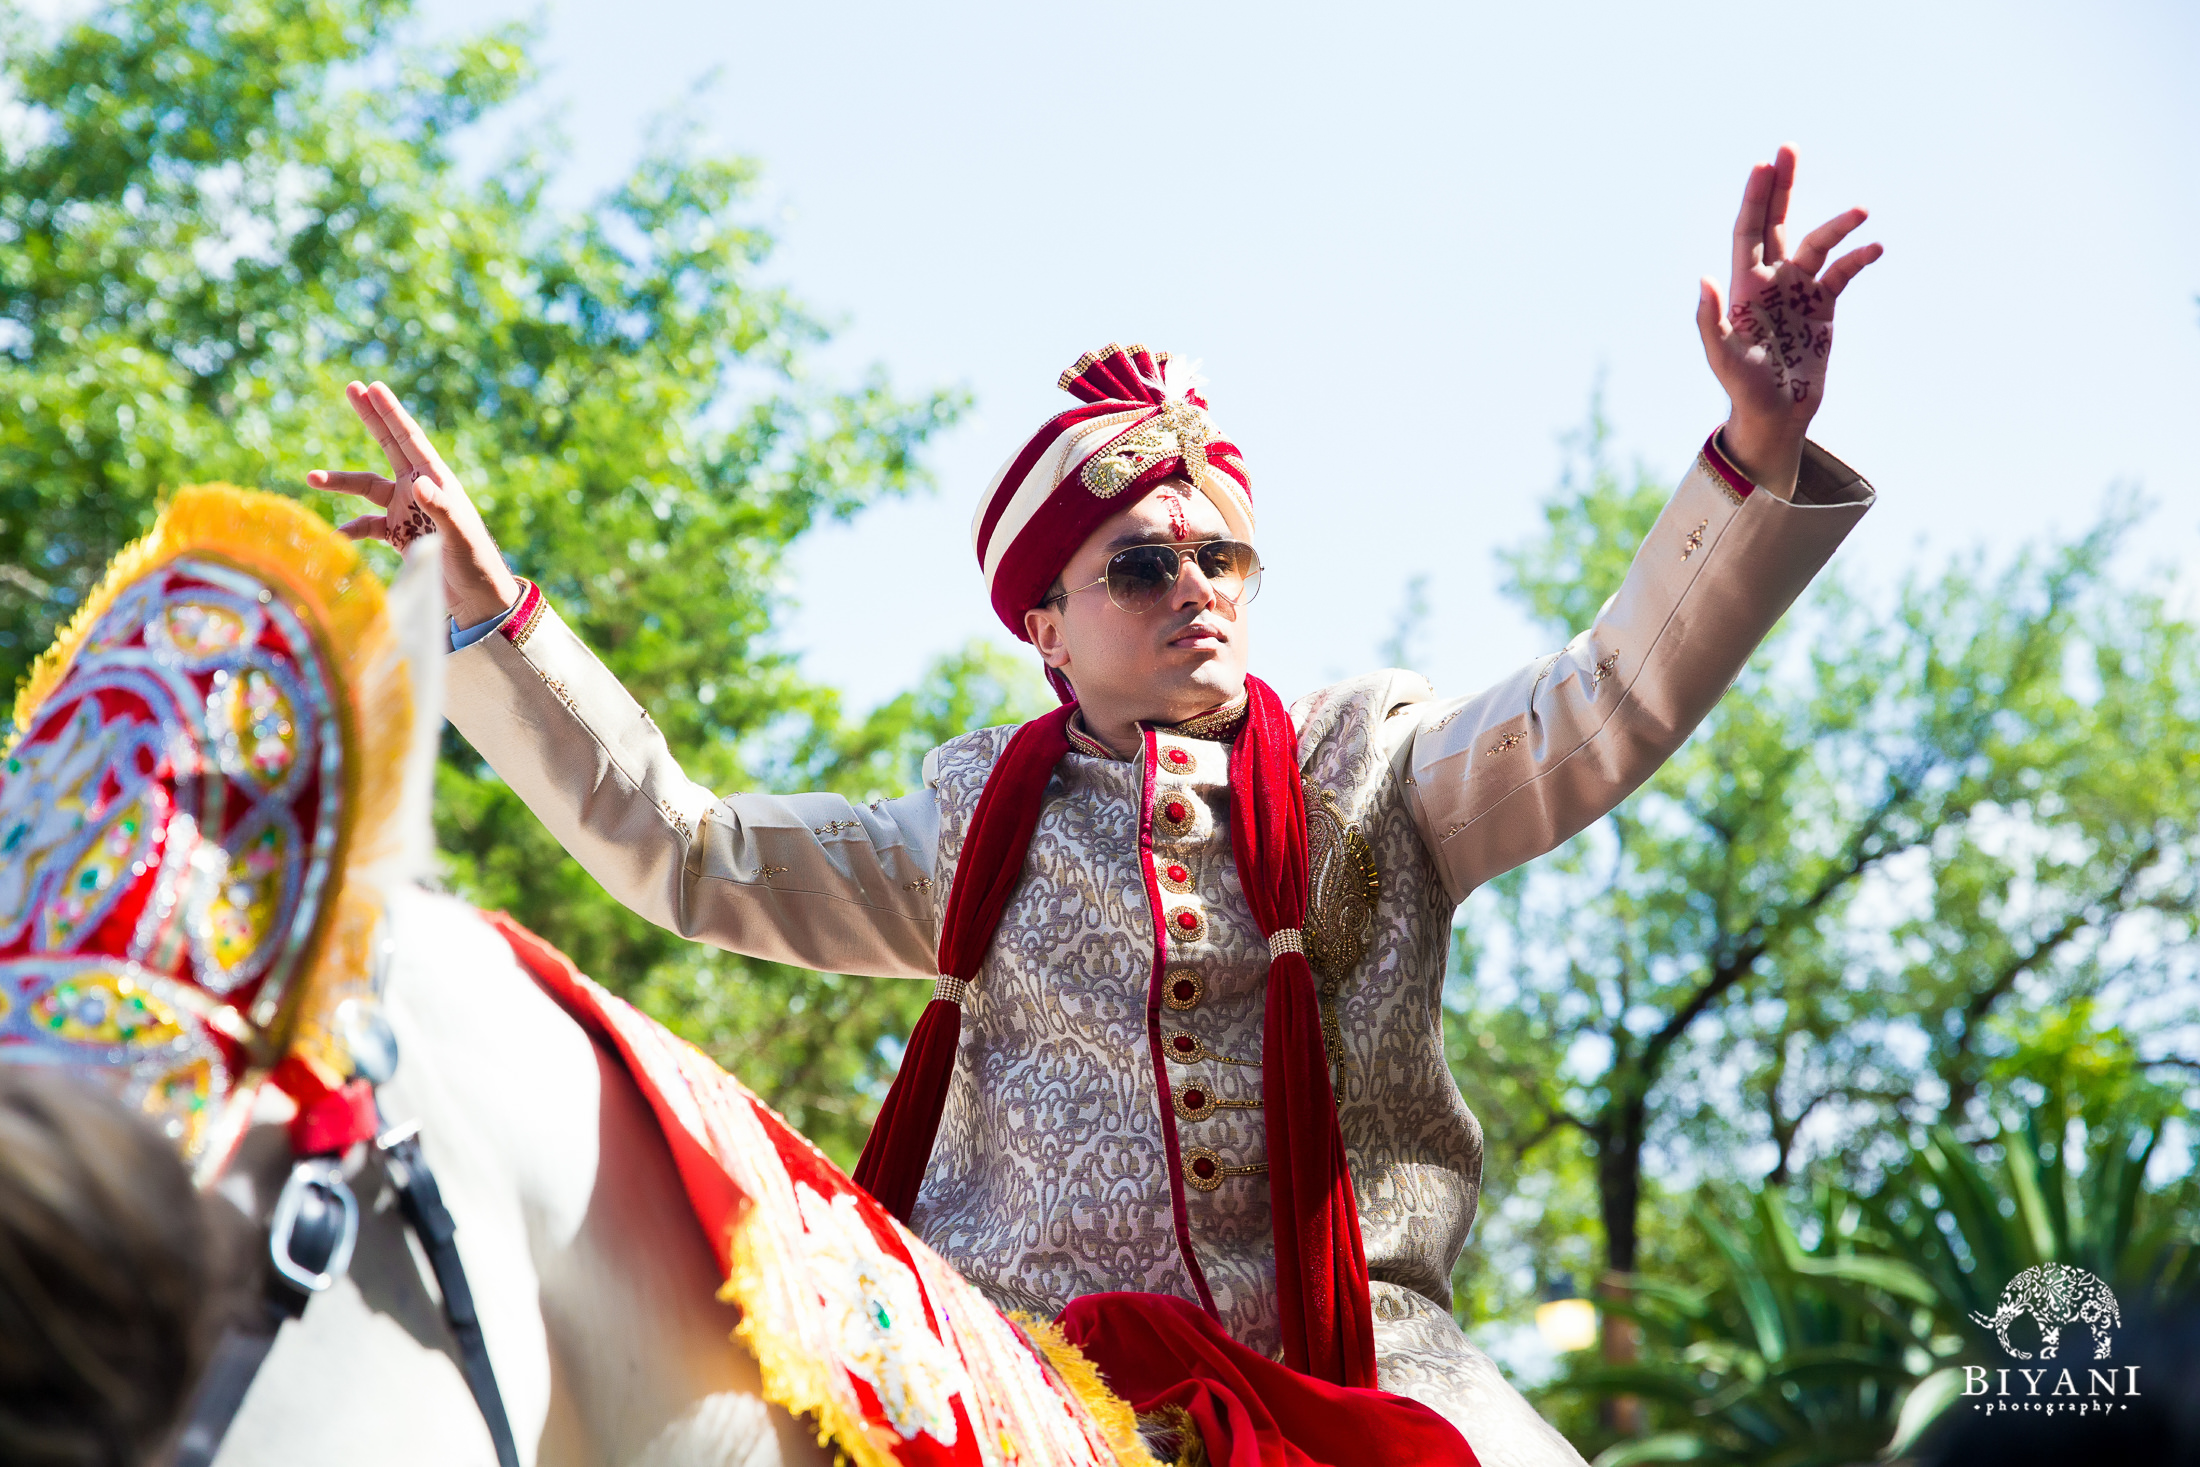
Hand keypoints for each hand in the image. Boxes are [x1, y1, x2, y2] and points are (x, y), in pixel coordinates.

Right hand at [308, 381, 520, 626]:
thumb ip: (441, 508)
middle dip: (371, 418)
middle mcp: (419, 489)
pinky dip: (351, 529)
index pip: (410, 439)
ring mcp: (406, 510)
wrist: (477, 598)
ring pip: (367, 486)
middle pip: (390, 446)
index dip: (391, 413)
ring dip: (340, 482)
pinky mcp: (397, 533)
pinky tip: (338, 537)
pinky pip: (366, 525)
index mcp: (436, 481)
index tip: (373, 387)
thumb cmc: (475, 563)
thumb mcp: (459, 535)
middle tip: (352, 386)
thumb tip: (419, 484)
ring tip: (311, 477)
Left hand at [1695, 144, 1881, 497]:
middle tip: (1788, 148)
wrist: (1775, 413)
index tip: (1764, 164)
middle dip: (1781, 186)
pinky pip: (1843, 272)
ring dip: (1836, 226)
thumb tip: (1704, 278)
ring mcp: (1798, 290)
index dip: (1755, 198)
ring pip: (1817, 244)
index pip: (1748, 231)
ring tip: (1861, 213)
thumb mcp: (1722, 356)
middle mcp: (1770, 280)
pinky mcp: (1823, 305)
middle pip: (1775, 221)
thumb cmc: (1743, 387)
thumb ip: (1711, 320)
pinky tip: (1875, 248)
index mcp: (1744, 286)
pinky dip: (1858, 259)